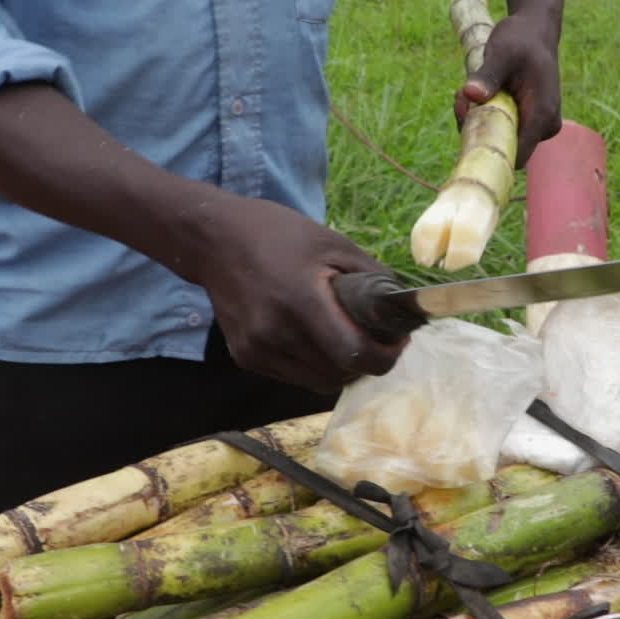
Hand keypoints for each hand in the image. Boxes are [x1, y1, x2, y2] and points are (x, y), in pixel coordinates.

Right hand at [194, 196, 406, 392]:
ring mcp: (257, 350)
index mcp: (301, 302)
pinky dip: (314, 366)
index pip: (354, 355)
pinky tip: (316, 340)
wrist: (214, 241)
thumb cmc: (278, 235)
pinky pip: (294, 377)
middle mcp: (276, 334)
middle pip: (340, 374)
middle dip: (367, 362)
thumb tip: (405, 305)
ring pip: (318, 382)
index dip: (385, 357)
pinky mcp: (246, 358)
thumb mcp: (333, 244)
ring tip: (348, 341)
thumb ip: (373, 276)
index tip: (397, 343)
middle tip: (377, 340)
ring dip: (341, 369)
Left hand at [454, 3, 562, 167]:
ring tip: (465, 93)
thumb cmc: (521, 41)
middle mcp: (544, 127)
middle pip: (504, 148)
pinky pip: (500, 131)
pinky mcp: (526, 125)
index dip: (487, 146)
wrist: (534, 34)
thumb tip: (470, 94)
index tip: (466, 118)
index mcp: (543, 115)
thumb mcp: (502, 53)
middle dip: (476, 128)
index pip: (516, 156)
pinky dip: (483, 118)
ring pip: (499, 140)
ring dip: (477, 121)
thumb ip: (488, 75)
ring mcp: (537, 128)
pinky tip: (475, 96)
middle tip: (460, 99)